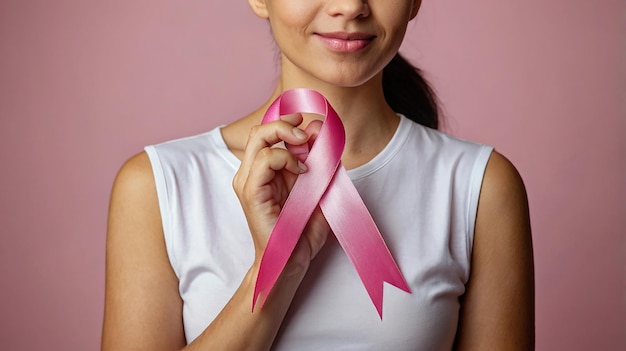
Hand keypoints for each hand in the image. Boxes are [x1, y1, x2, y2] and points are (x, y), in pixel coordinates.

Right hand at [233, 114, 329, 273]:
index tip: (311, 124)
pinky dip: (286, 157)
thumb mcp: (318, 189)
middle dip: (286, 122)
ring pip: (260, 138)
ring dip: (287, 135)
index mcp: (266, 172)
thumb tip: (321, 134)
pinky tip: (302, 170)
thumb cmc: (302, 232)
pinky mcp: (251, 192)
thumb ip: (320, 163)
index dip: (289, 122)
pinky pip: (265, 160)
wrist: (290, 261)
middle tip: (307, 131)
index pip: (269, 134)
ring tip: (306, 149)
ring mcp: (249, 182)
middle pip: (261, 130)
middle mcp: (253, 173)